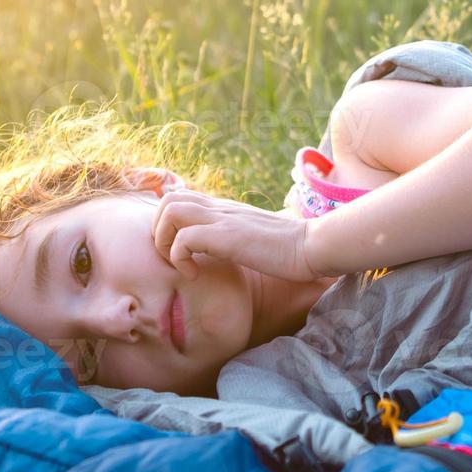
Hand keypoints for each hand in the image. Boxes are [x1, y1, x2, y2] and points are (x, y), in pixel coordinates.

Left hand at [151, 189, 322, 281]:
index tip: (179, 250)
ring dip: (165, 242)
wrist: (313, 246)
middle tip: (175, 258)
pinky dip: (180, 260)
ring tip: (182, 265)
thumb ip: (236, 236)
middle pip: (167, 198)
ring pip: (169, 211)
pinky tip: (196, 275)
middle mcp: (220, 208)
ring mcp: (222, 219)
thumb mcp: (255, 238)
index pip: (181, 195)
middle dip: (159, 231)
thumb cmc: (290, 250)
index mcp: (225, 209)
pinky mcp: (227, 236)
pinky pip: (184, 239)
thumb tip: (223, 249)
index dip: (168, 221)